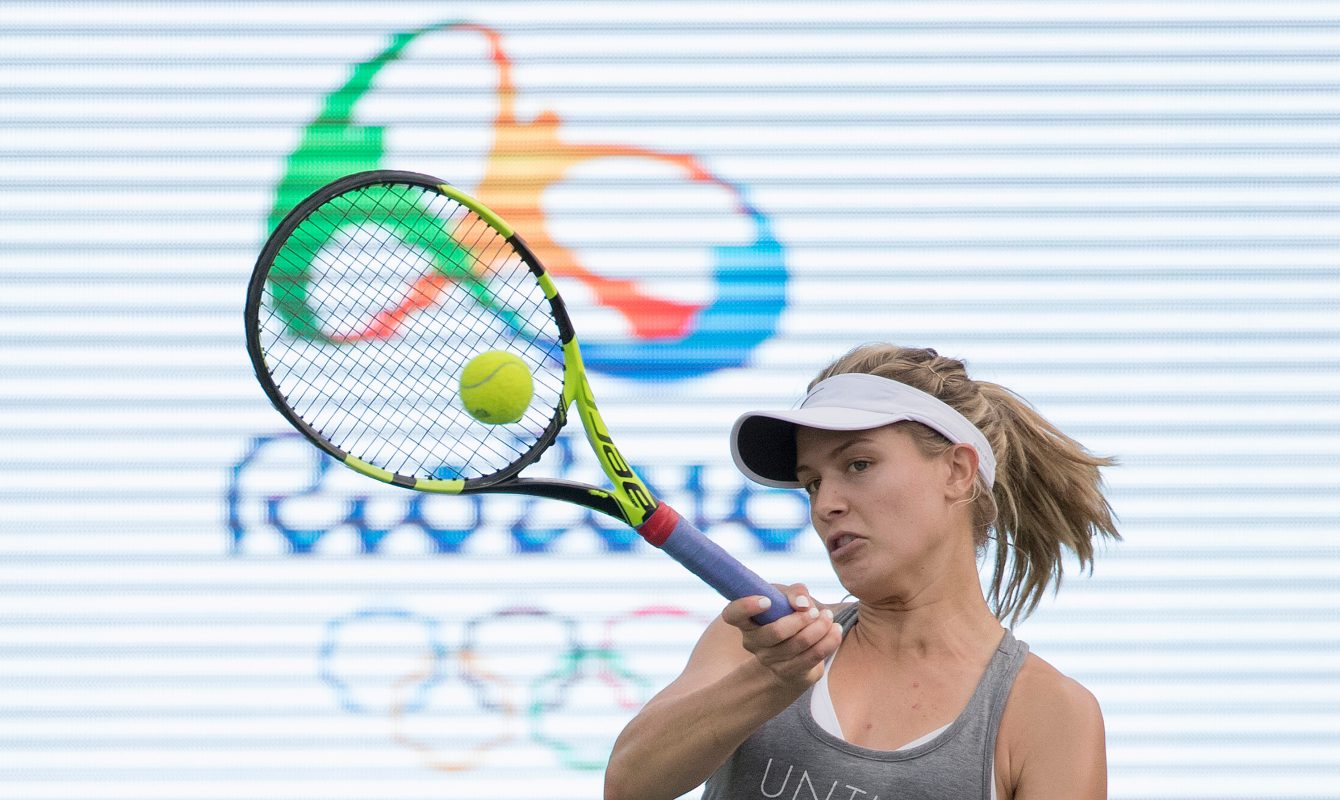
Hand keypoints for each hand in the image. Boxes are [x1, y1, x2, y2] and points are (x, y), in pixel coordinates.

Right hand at [720, 583, 843, 688]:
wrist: (796, 646)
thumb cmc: (787, 612)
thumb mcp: (787, 596)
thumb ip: (795, 592)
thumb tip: (802, 605)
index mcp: (746, 620)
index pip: (732, 614)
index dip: (745, 607)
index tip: (767, 601)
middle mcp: (753, 642)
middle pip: (774, 633)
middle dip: (799, 620)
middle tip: (815, 611)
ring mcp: (769, 660)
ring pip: (796, 646)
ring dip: (818, 629)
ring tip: (829, 618)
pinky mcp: (789, 672)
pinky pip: (811, 658)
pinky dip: (827, 642)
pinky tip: (835, 631)